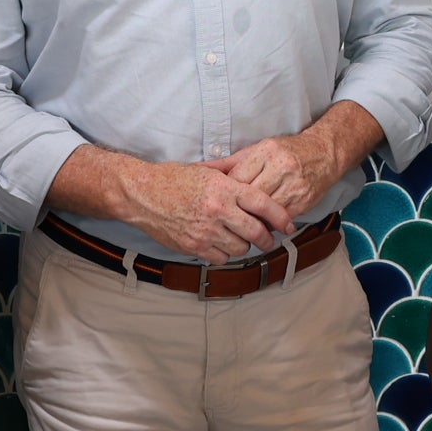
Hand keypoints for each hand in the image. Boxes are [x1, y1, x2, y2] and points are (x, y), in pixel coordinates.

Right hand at [118, 160, 294, 262]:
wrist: (142, 195)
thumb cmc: (173, 180)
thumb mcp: (207, 172)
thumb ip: (232, 182)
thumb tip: (256, 192)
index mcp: (225, 189)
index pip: (264, 205)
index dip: (281, 217)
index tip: (288, 225)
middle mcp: (219, 210)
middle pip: (256, 232)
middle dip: (267, 239)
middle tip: (269, 240)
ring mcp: (206, 231)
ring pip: (240, 248)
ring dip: (244, 246)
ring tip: (240, 239)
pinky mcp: (194, 246)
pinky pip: (221, 258)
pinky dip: (225, 254)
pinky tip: (221, 245)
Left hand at [207, 130, 339, 221]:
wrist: (324, 154)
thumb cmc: (286, 151)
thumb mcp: (257, 150)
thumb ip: (228, 162)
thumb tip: (199, 168)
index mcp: (266, 153)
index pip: (238, 178)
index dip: (227, 193)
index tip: (220, 200)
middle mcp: (281, 169)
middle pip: (250, 197)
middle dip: (237, 209)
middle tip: (225, 218)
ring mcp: (294, 186)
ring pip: (265, 212)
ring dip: (252, 220)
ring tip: (241, 225)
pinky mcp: (303, 202)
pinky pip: (280, 220)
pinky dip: (268, 224)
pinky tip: (261, 224)